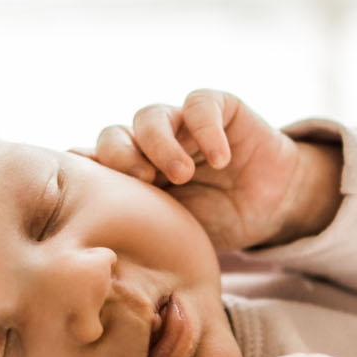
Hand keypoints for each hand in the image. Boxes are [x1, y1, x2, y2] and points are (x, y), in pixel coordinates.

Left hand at [85, 88, 342, 250]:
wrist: (271, 207)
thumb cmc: (217, 224)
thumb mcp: (173, 235)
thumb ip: (138, 231)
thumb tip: (97, 250)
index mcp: (129, 175)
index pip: (91, 161)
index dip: (85, 170)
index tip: (91, 192)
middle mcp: (147, 145)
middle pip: (114, 135)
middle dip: (121, 156)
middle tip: (145, 181)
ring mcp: (179, 124)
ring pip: (150, 116)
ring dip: (160, 144)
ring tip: (182, 173)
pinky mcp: (216, 107)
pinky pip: (201, 105)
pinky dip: (206, 130)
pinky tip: (221, 159)